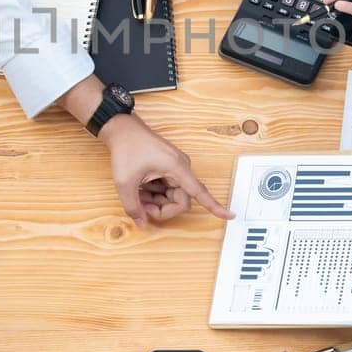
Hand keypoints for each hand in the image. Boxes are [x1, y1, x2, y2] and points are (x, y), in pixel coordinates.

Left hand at [99, 114, 231, 224]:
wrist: (121, 128)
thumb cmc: (126, 148)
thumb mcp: (124, 182)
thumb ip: (133, 206)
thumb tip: (142, 223)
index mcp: (176, 168)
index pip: (200, 192)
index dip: (215, 206)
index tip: (230, 215)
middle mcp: (181, 167)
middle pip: (181, 201)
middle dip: (162, 209)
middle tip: (142, 207)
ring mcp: (175, 167)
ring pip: (173, 196)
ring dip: (156, 201)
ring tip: (137, 193)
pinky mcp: (168, 168)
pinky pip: (167, 188)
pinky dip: (155, 193)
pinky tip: (140, 188)